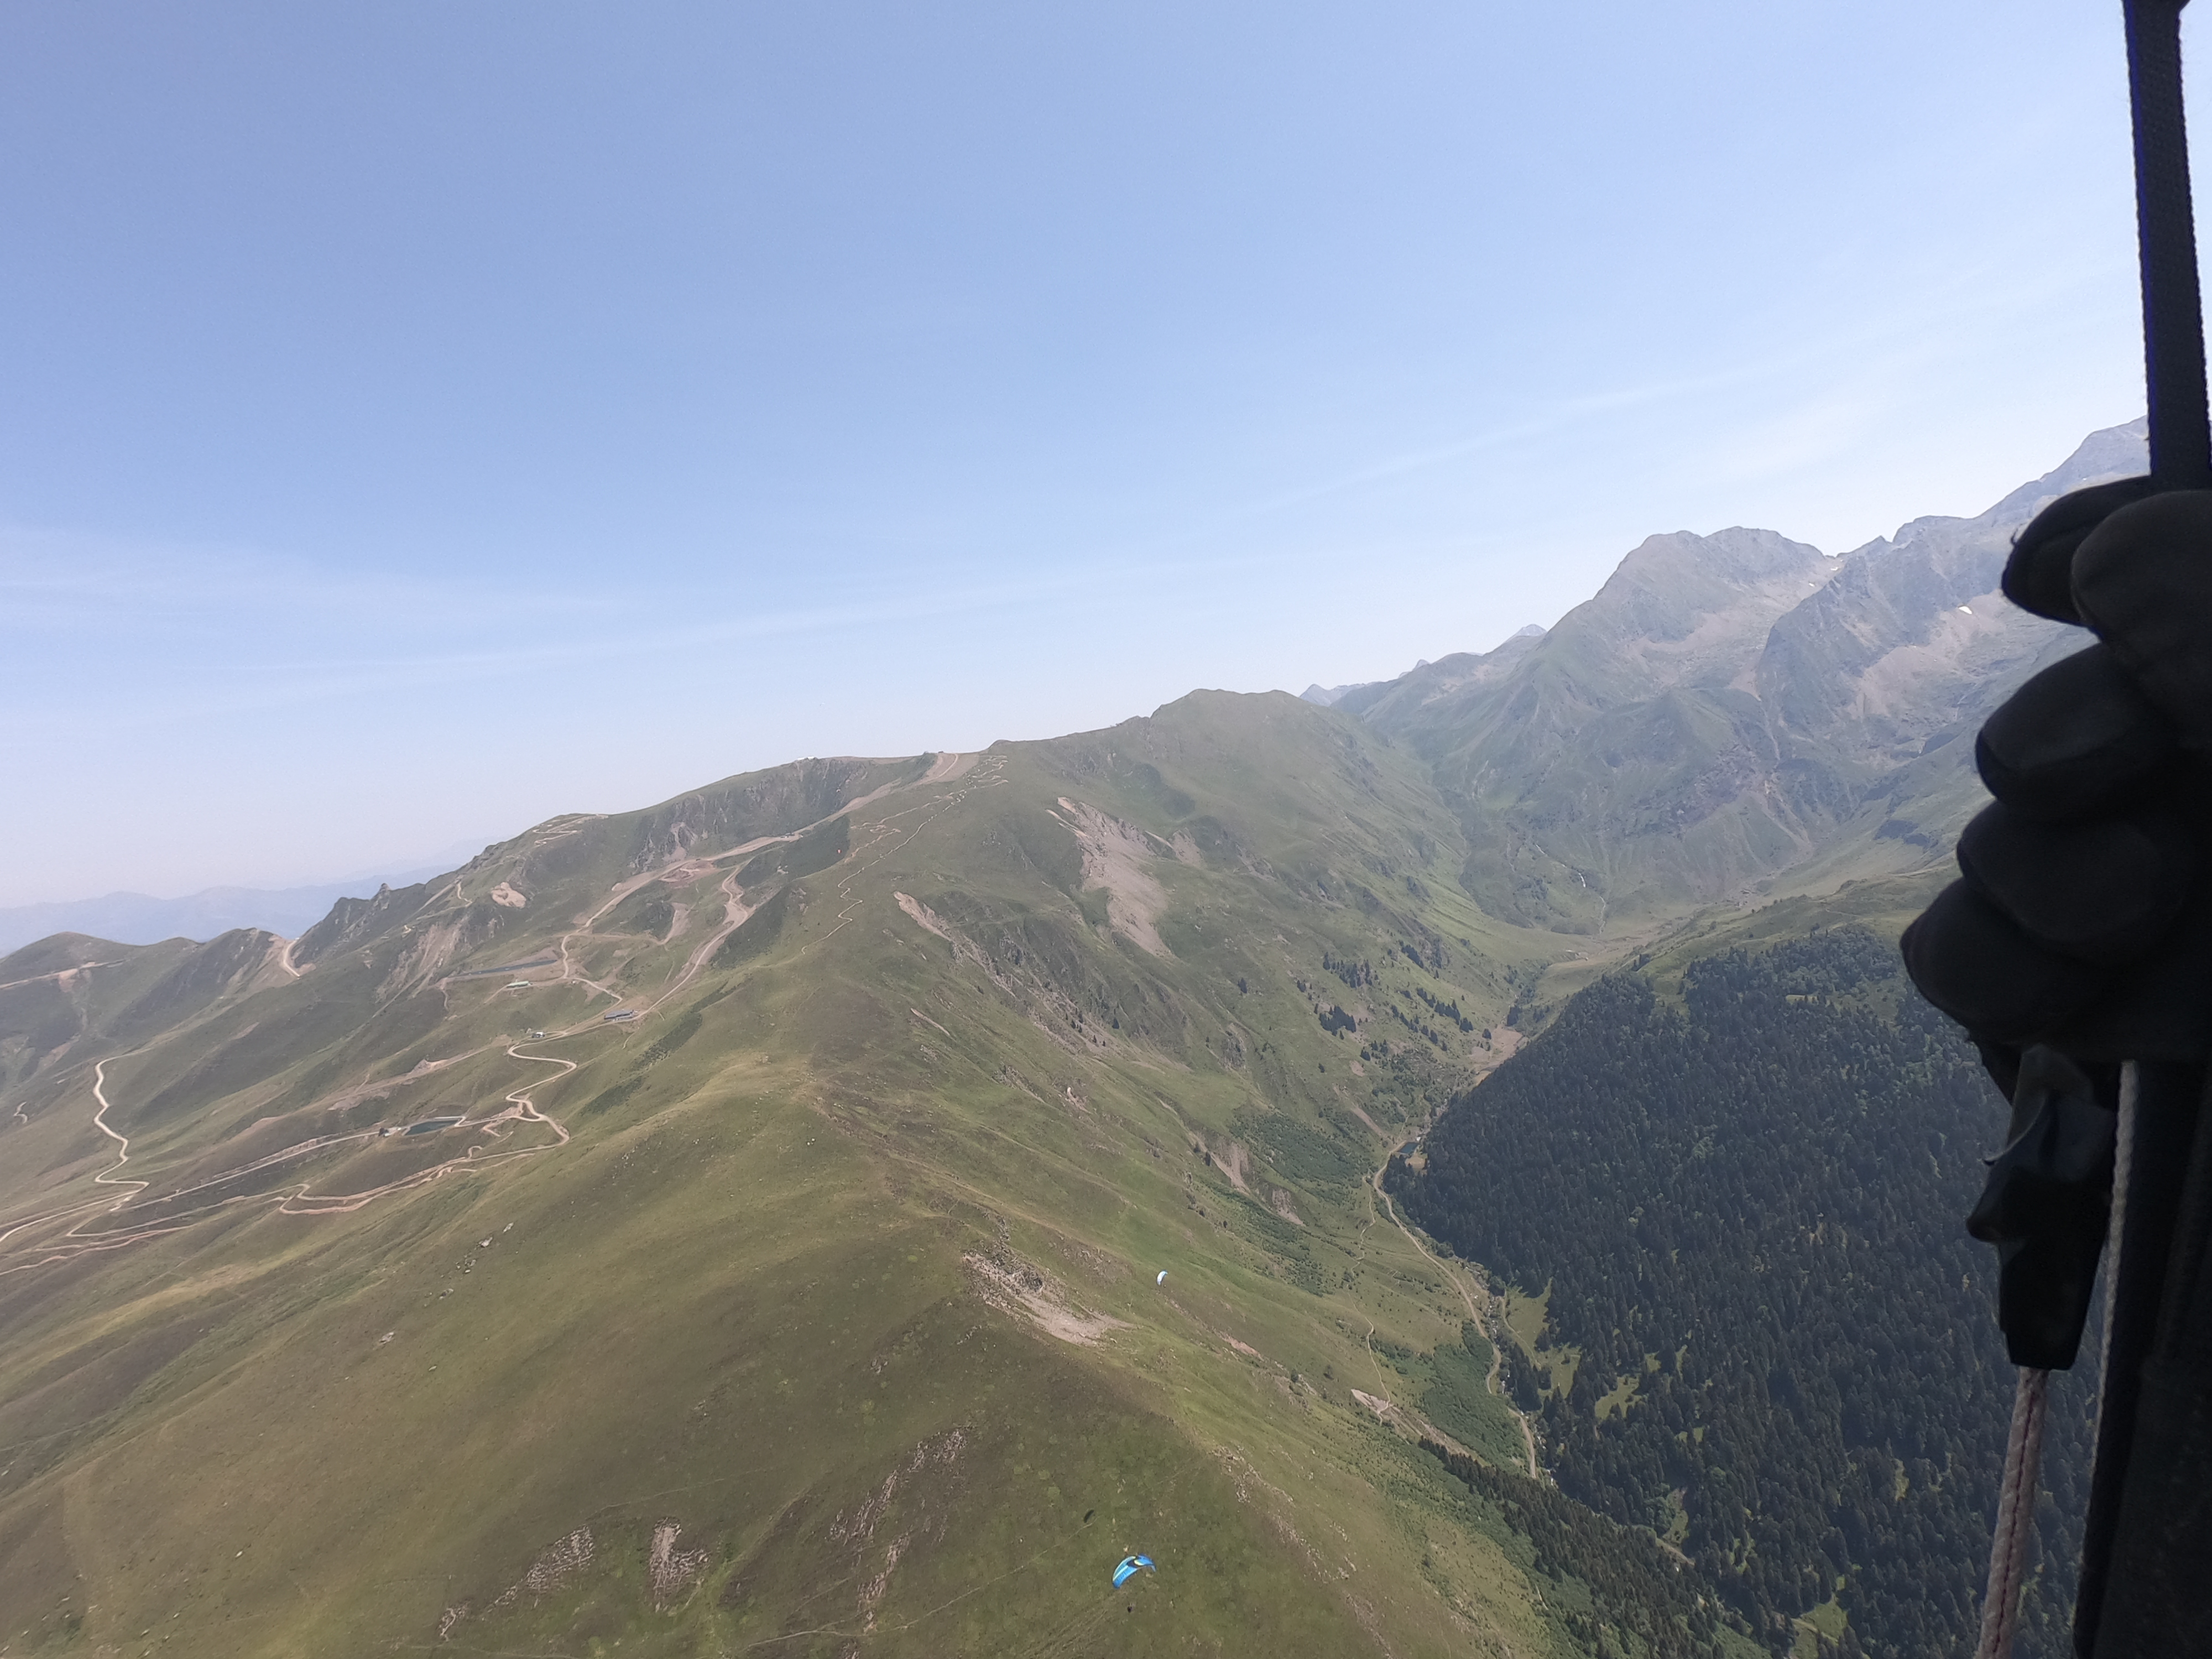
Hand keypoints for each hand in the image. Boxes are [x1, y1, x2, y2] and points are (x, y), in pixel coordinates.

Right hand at [1900, 480, 2211, 1075]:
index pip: (2167, 571)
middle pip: (2065, 711)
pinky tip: (2077, 993)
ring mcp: (2161, 926)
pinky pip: (1959, 961)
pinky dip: (1993, 972)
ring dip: (2037, 861)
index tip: (2048, 577)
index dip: (2103, 543)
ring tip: (2142, 908)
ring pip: (1996, 840)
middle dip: (2072, 734)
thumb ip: (2208, 590)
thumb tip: (2081, 561)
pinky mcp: (2095, 1035)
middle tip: (2148, 767)